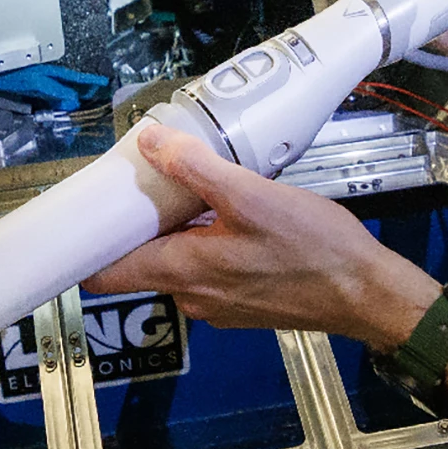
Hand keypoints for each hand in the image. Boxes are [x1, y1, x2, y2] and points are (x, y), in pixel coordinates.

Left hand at [83, 126, 439, 347]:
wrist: (366, 294)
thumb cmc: (313, 247)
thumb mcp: (254, 195)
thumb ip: (197, 169)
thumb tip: (150, 141)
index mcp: (183, 272)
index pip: (105, 274)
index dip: (85, 248)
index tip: (81, 216)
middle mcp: (191, 298)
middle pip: (141, 264)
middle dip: (139, 227)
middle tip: (144, 184)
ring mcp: (217, 307)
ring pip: (178, 266)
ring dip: (178, 234)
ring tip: (193, 195)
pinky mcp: (242, 306)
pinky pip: (208, 273)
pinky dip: (207, 247)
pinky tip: (232, 221)